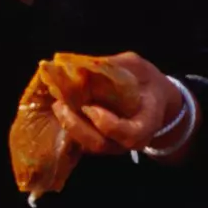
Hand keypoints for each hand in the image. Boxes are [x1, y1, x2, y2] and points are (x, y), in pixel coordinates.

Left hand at [46, 52, 194, 155]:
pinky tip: (59, 105)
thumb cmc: (144, 80)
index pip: (130, 135)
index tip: (90, 107)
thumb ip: (115, 66)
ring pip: (87, 145)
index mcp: (146, 123)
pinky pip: (81, 140)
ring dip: (68, 126)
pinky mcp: (98, 140)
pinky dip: (68, 124)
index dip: (108, 125)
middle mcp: (128, 139)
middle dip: (77, 126)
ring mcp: (112, 143)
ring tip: (56, 104)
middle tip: (60, 105)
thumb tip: (85, 63)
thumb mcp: (136, 66)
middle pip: (100, 144)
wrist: (151, 96)